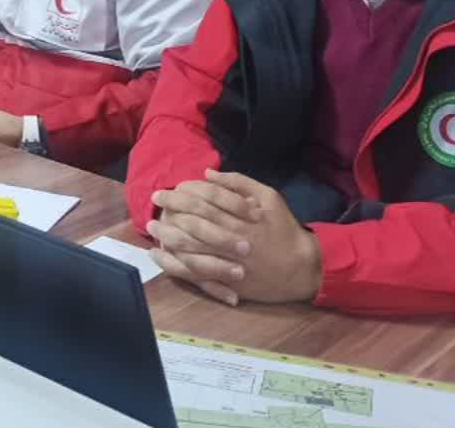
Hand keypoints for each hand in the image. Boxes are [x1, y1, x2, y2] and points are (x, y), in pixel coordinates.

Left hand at [146, 171, 321, 305]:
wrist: (302, 267)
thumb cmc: (284, 228)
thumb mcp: (269, 197)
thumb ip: (239, 183)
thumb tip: (208, 173)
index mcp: (243, 215)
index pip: (207, 198)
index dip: (185, 191)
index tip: (169, 188)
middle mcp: (233, 237)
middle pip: (195, 220)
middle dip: (172, 208)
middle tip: (156, 200)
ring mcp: (229, 260)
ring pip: (191, 247)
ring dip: (168, 235)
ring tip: (151, 226)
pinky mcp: (226, 280)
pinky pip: (195, 273)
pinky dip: (174, 264)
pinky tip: (160, 255)